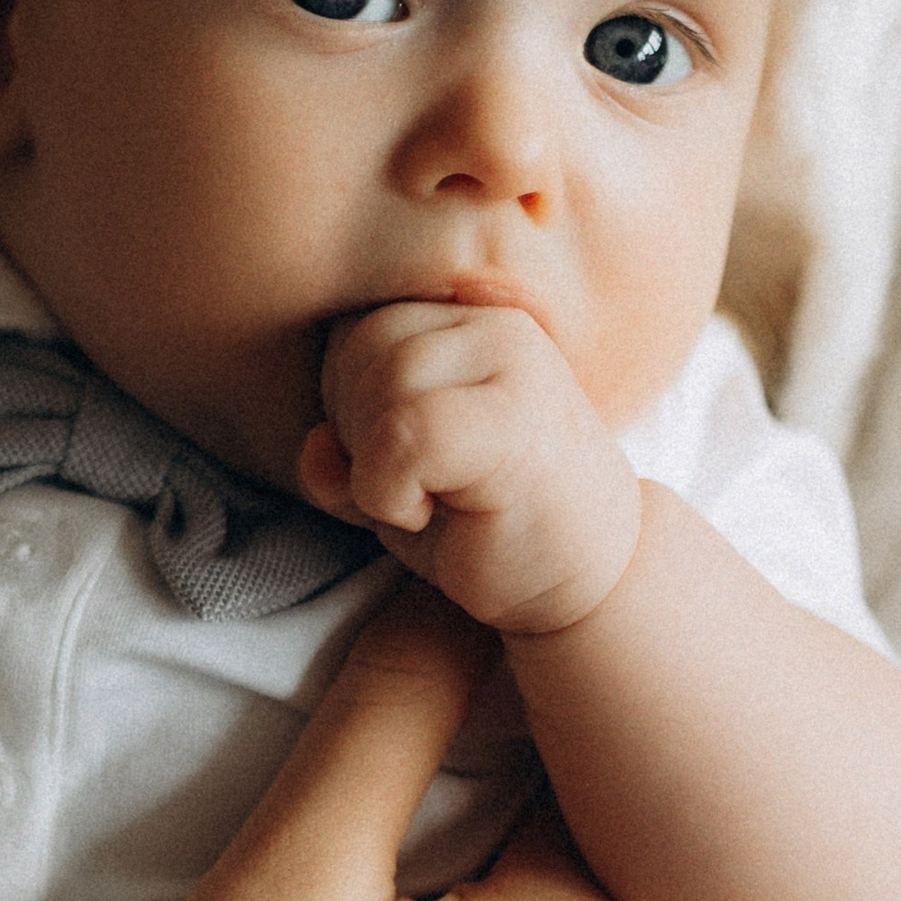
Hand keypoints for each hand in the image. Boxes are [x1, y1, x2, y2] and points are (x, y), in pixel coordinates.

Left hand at [301, 302, 640, 634]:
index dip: (343, 402)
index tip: (392, 459)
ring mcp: (513, 365)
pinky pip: (406, 433)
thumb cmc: (490, 524)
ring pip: (381, 385)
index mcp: (465, 321)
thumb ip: (344, 450)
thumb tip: (313, 449)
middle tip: (407, 486)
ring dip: (374, 463)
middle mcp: (494, 326)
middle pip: (361, 345)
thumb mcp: (396, 479)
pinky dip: (389, 488)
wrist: (587, 579)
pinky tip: (431, 513)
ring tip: (424, 499)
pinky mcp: (516, 418)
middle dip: (354, 428)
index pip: (355, 328)